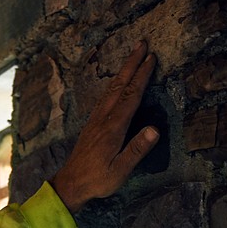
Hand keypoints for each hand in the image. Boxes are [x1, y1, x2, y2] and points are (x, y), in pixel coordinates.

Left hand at [50, 41, 158, 212]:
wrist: (70, 184)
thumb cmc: (97, 179)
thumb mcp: (120, 169)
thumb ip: (137, 149)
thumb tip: (155, 130)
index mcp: (113, 128)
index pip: (131, 96)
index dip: (142, 76)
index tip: (152, 58)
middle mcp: (103, 119)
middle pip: (120, 85)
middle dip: (131, 63)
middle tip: (142, 43)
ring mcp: (95, 120)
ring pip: (111, 88)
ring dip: (123, 70)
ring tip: (132, 55)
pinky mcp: (92, 124)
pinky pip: (105, 97)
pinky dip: (114, 83)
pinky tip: (116, 82)